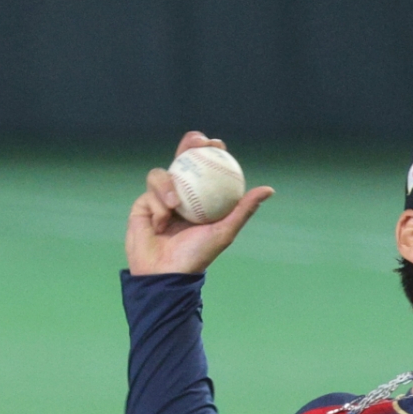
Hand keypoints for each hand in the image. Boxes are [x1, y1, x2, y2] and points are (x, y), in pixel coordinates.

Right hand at [125, 131, 273, 275]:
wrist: (165, 273)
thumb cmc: (197, 256)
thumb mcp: (224, 231)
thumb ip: (243, 209)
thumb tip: (269, 189)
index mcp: (201, 200)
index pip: (206, 169)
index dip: (211, 151)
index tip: (218, 144)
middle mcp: (181, 196)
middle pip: (183, 161)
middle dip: (189, 144)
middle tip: (197, 140)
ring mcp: (160, 199)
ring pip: (162, 175)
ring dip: (168, 185)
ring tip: (175, 205)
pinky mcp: (143, 205)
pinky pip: (150, 193)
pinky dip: (158, 206)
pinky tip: (162, 222)